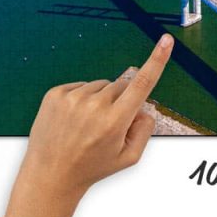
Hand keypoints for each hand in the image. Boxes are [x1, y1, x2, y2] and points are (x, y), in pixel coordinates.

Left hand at [19, 33, 173, 200]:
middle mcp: (93, 106)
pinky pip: (80, 86)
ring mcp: (72, 99)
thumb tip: (144, 106)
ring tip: (86, 125)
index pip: (142, 84)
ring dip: (100, 100)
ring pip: (100, 86)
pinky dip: (81, 99)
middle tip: (107, 126)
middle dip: (120, 101)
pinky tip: (74, 119)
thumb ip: (145, 130)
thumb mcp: (128, 158)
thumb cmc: (91, 168)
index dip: (157, 60)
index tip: (166, 40)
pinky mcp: (55, 94)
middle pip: (121, 86)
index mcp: (114, 122)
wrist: (49, 176)